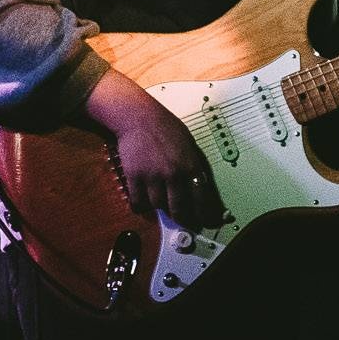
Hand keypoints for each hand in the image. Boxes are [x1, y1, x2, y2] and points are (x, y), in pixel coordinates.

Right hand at [82, 68, 226, 230]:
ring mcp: (153, 176)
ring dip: (159, 208)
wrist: (138, 116)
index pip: (201, 197)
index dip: (203, 214)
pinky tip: (142, 203)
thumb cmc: (164, 126)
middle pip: (179, 208)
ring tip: (160, 204)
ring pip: (158, 206)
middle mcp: (174, 173)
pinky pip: (138, 201)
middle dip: (182, 219)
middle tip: (183, 222)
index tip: (204, 222)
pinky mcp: (134, 176)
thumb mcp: (188, 144)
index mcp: (191, 164)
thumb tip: (198, 185)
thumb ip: (193, 165)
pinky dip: (140, 206)